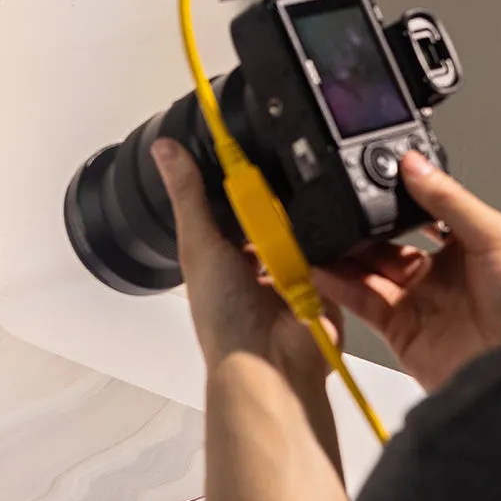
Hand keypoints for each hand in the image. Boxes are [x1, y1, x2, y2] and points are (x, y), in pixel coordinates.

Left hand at [151, 139, 340, 392]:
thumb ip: (188, 196)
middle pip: (275, 211)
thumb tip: (165, 149)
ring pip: (306, 225)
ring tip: (304, 200)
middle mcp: (258, 260)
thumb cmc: (224, 317)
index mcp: (224, 252)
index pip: (236, 202)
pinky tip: (329, 223)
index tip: (248, 139)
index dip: (243, 177)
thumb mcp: (199, 244)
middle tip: (283, 164)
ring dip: (306, 215)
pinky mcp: (327, 279)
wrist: (271, 360)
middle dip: (280, 194)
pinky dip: (332, 237)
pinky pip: (336, 246)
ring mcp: (294, 270)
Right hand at [313, 151, 500, 390]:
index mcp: (464, 244)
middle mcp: (437, 272)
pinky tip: (320, 268)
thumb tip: (414, 165)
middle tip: (333, 208)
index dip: (390, 200)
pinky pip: (359, 302)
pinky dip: (335, 285)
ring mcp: (415, 301)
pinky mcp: (398, 330)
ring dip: (339, 254)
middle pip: (383, 242)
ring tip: (317, 235)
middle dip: (358, 227)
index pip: (416, 214)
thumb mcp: (496, 236)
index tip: (365, 180)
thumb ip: (449, 200)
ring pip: (365, 270)